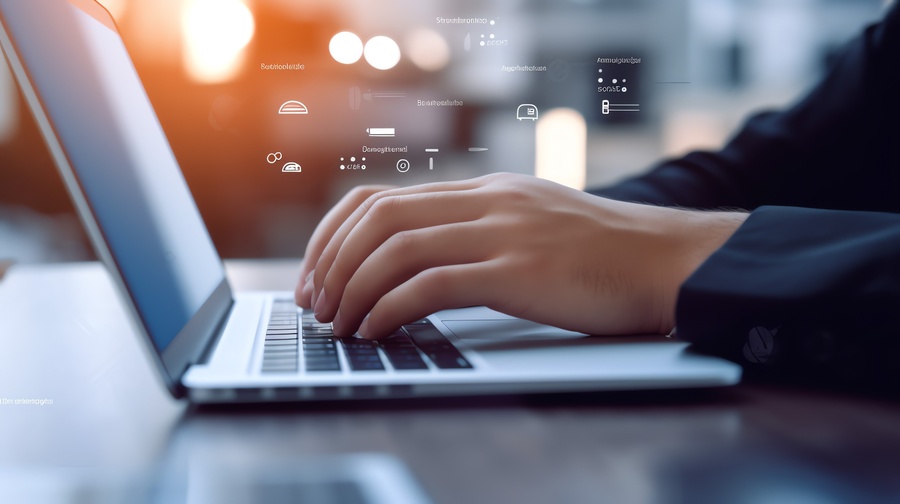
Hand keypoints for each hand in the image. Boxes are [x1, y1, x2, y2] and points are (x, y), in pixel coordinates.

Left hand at [295, 173, 746, 338]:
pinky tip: (377, 331)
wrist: (671, 261)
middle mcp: (486, 201)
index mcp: (484, 190)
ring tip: (337, 323)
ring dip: (352, 287)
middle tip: (313, 303)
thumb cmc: (606, 257)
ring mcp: (502, 232)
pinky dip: (390, 308)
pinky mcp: (519, 271)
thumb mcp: (534, 227)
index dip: (334, 233)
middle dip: (330, 261)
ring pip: (396, 247)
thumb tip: (421, 266)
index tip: (317, 271)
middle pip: (378, 216)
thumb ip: (482, 233)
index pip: (382, 196)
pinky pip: (432, 284)